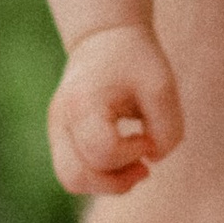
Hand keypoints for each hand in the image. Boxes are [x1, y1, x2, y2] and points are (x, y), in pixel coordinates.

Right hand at [49, 21, 185, 196]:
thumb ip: (167, 129)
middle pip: (76, 176)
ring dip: (107, 183)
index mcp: (82, 103)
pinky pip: (74, 173)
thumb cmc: (134, 60)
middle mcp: (60, 119)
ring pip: (71, 180)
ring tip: (135, 166)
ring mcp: (56, 130)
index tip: (147, 135)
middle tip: (144, 166)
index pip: (102, 150)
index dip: (132, 152)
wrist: (104, 39)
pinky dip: (100, 176)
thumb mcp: (162, 86)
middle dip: (116, 182)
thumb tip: (153, 159)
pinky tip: (123, 158)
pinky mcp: (60, 138)